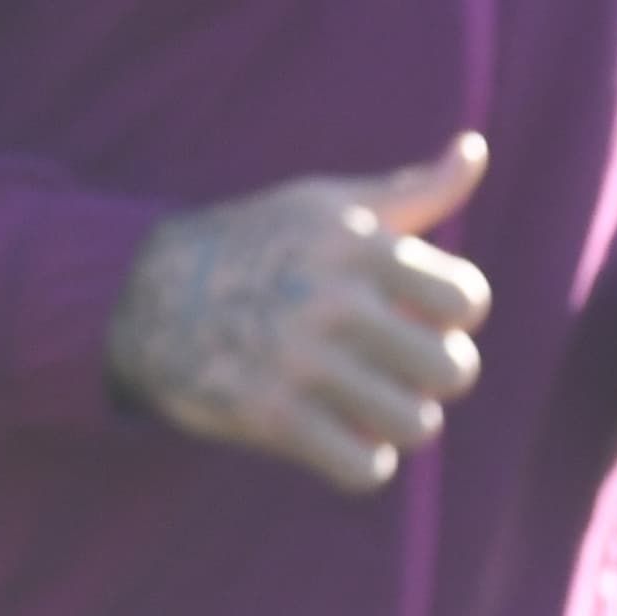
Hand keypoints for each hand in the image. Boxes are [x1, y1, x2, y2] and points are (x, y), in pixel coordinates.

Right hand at [107, 134, 493, 494]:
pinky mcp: (266, 416)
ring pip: (415, 424)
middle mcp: (335, 302)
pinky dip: (365, 463)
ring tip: (379, 406)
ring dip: (403, 423)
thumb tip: (476, 148)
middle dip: (438, 376)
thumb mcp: (331, 205)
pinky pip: (362, 468)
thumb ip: (416, 189)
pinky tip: (346, 441)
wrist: (140, 293)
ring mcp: (301, 362)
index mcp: (361, 248)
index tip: (424, 316)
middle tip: (406, 370)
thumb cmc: (255, 242)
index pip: (467, 300)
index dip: (457, 315)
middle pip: (453, 371)